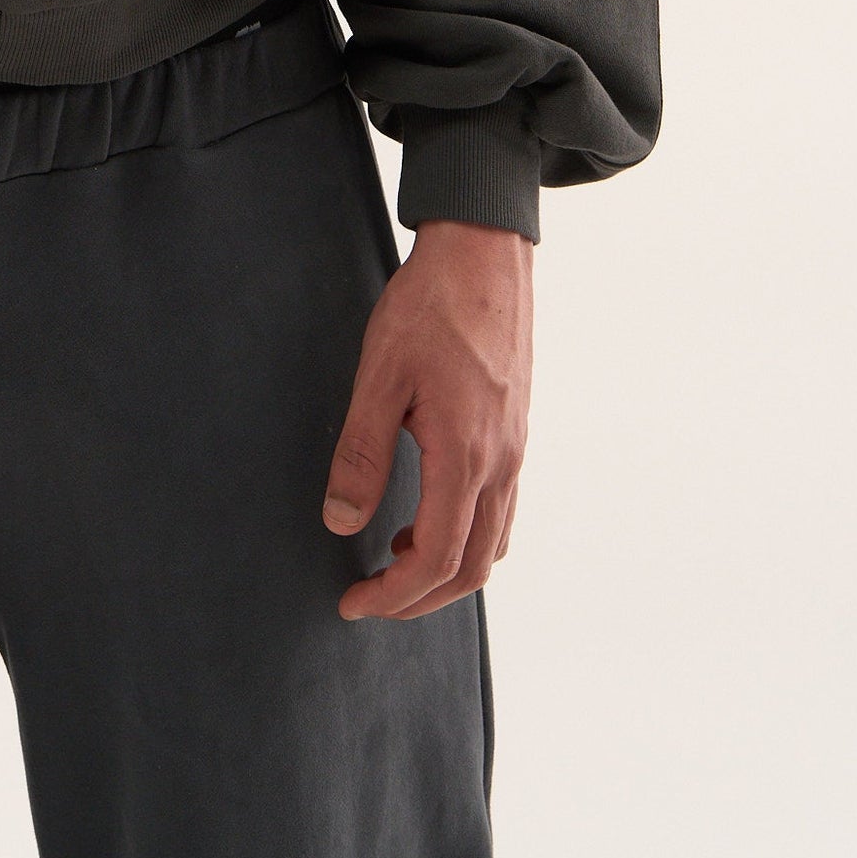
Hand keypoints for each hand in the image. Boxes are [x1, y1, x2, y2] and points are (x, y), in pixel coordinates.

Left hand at [321, 219, 532, 620]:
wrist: (484, 254)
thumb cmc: (429, 307)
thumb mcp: (379, 376)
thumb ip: (361, 453)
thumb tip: (341, 522)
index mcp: (466, 455)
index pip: (437, 558)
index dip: (394, 594)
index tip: (353, 604)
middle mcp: (501, 463)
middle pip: (471, 566)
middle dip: (419, 598)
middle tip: (369, 599)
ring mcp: (515, 450)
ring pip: (492, 543)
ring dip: (445, 570)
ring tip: (392, 561)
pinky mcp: (515, 433)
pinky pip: (500, 510)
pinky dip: (466, 535)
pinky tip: (426, 516)